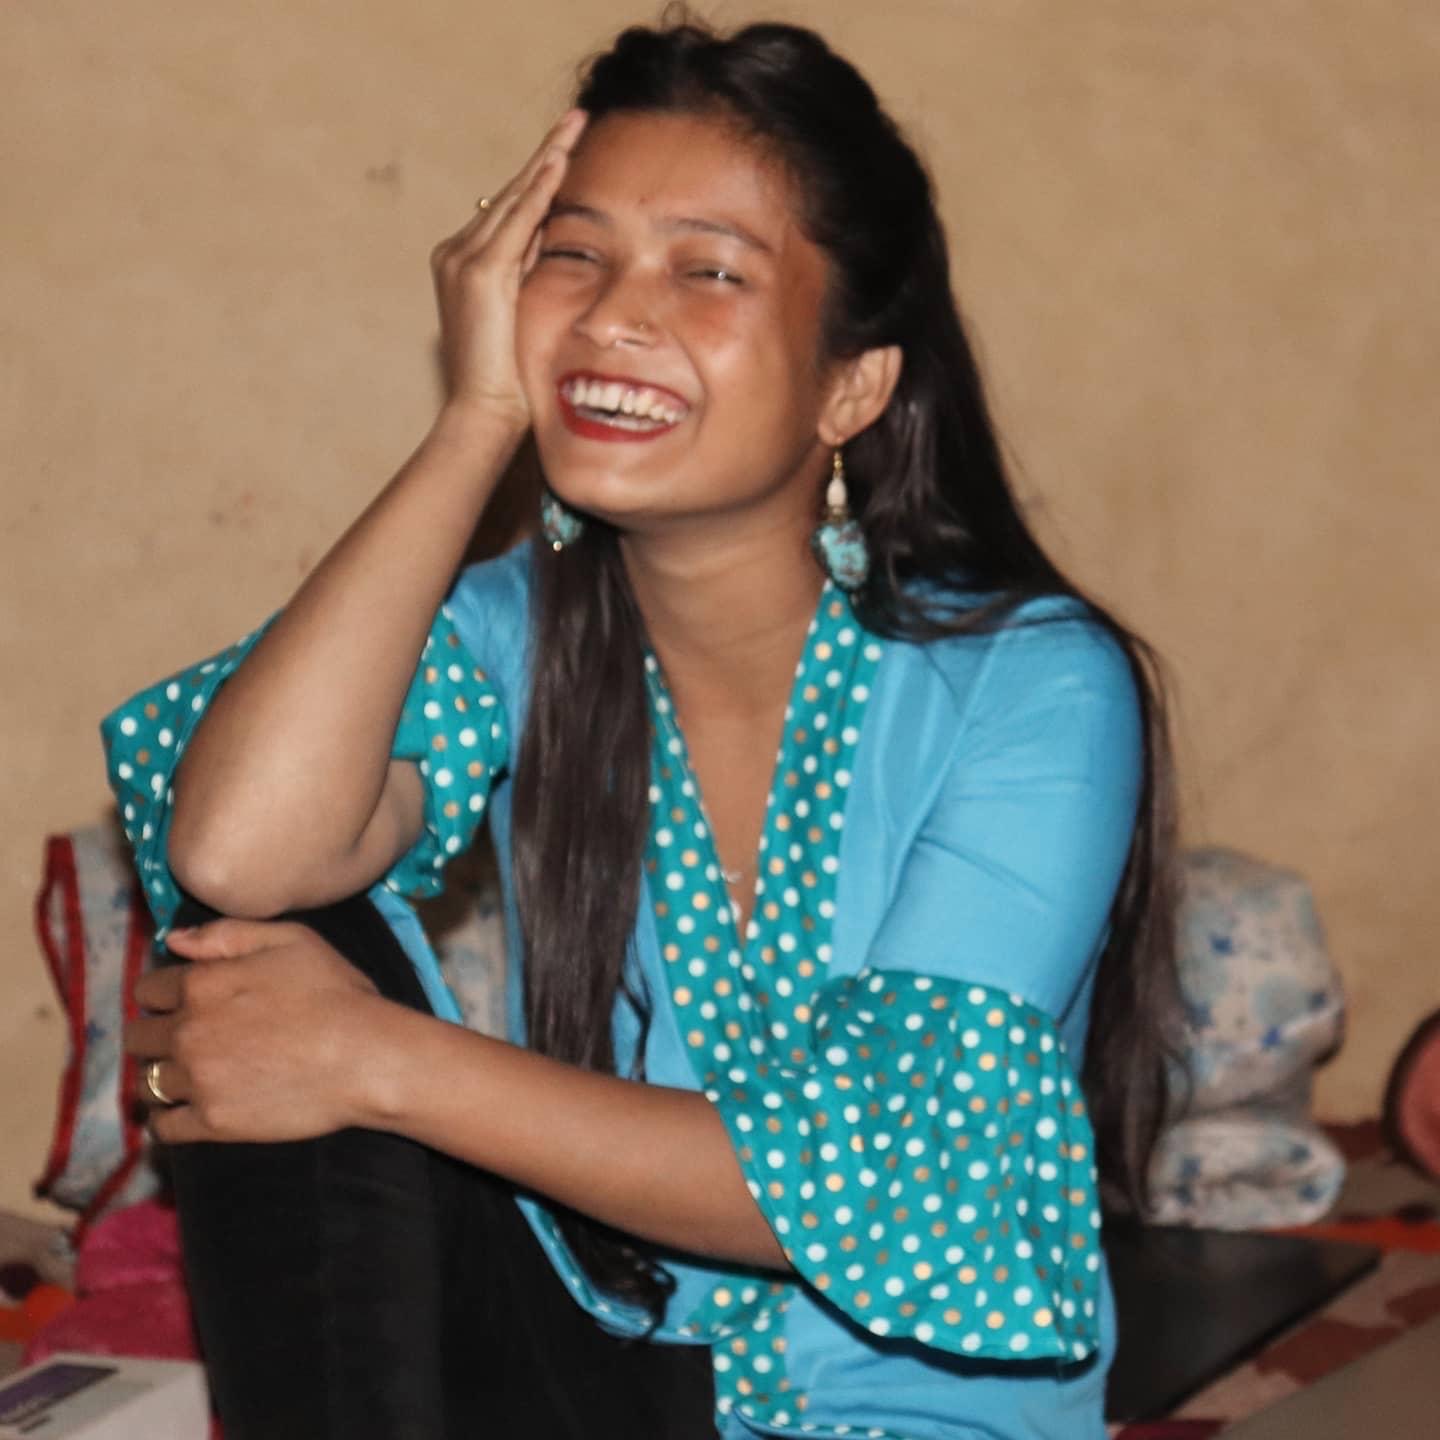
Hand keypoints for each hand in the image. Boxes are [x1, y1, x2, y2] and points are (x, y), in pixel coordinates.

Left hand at [125, 919, 383, 1144]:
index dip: (164, 993)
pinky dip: (167, 1119)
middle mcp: (188, 1032)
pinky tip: (186, 1110)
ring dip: (162, 1075)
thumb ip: (227, 934)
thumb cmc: (336, 993)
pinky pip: (163, 1126)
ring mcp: (197, 1081)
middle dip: (155, 1034)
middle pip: (138, 1037)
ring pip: (147, 1081)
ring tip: (190, 1074)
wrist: (366, 1057)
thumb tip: (174, 940)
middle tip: (187, 1038)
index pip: (147, 990)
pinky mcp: (212, 1123)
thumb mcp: (291, 940)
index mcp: (201, 984)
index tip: (183, 1001)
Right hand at [429, 108, 586, 432]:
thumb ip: (526, 271)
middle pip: (509, 193)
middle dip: (545, 156)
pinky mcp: (480, 272)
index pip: (507, 210)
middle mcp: (455, 253)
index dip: (537, 178)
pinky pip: (517, 220)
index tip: (565, 147)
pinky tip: (560, 162)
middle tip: (575, 120)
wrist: (483, 411)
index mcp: (463, 262)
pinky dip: (540, 190)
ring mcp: (463, 259)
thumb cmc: (508, 378)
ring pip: (513, 198)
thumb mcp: (519, 312)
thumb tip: (549, 236)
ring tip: (574, 128)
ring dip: (547, 160)